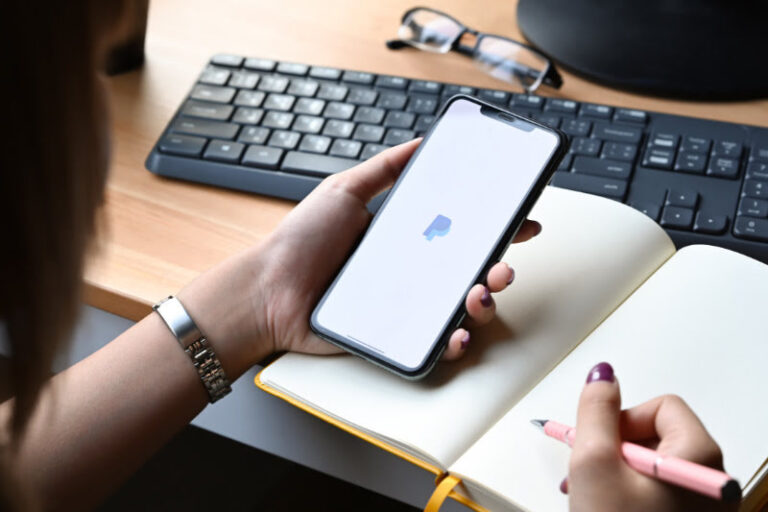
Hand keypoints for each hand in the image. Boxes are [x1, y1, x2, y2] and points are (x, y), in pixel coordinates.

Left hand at [256, 139, 540, 359]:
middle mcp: (413, 271)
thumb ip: (384, 168)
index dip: (497, 228)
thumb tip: (420, 142)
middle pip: (472, 272)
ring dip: (484, 303)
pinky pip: (434, 343)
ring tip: (478, 293)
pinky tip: (456, 332)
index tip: (522, 221)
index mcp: (407, 238)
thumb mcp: (344, 191)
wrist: (269, 289)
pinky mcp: (394, 336)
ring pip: (461, 309)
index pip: (463, 232)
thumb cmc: (301, 242)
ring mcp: (406, 305)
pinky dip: (454, 342)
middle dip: (500, 269)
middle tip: (501, 264)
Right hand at [565, 362, 736, 511]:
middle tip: (593, 472)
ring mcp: (705, 507)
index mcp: (700, 458)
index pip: (661, 406)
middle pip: (659, 435)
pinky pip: (661, 493)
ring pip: (656, 466)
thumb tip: (603, 375)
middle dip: (616, 448)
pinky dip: (631, 495)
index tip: (600, 443)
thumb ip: (596, 410)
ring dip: (619, 473)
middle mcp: (712, 481)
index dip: (623, 418)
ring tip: (596, 497)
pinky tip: (609, 511)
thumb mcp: (593, 462)